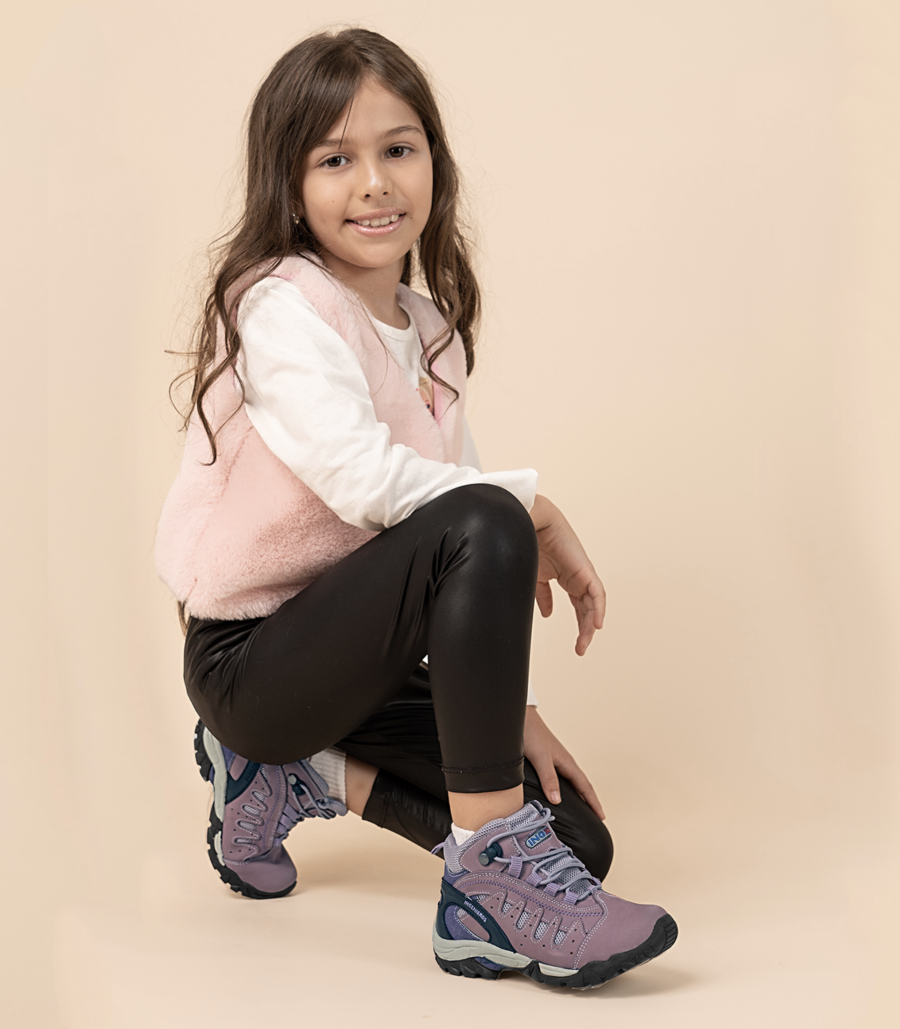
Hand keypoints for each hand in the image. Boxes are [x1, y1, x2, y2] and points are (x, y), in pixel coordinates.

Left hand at [523, 706, 604, 819]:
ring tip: (582, 809)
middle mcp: (564, 762)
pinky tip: (558, 793)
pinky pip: (561, 778)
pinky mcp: (546, 760)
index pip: (584, 787)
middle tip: (596, 817)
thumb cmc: (531, 733)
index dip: (593, 802)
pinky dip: (565, 789)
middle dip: (590, 801)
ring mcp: (556, 761)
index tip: (602, 817)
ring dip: (579, 795)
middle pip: (581, 785)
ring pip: (571, 782)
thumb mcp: (540, 758)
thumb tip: (557, 800)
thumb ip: (548, 778)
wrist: (520, 717)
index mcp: (567, 763)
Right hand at [529, 495, 606, 654]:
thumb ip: (540, 596)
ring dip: (589, 625)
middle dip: (584, 629)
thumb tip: (546, 614)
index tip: (574, 641)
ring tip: (584, 642)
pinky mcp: (585, 570)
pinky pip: (597, 593)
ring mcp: (582, 573)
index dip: (576, 622)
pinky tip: (595, 625)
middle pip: (586, 607)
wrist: (530, 522)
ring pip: (593, 604)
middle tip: (580, 648)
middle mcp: (576, 576)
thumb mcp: (533, 577)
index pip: (576, 604)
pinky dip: (598, 609)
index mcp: (564, 576)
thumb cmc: (528, 542)